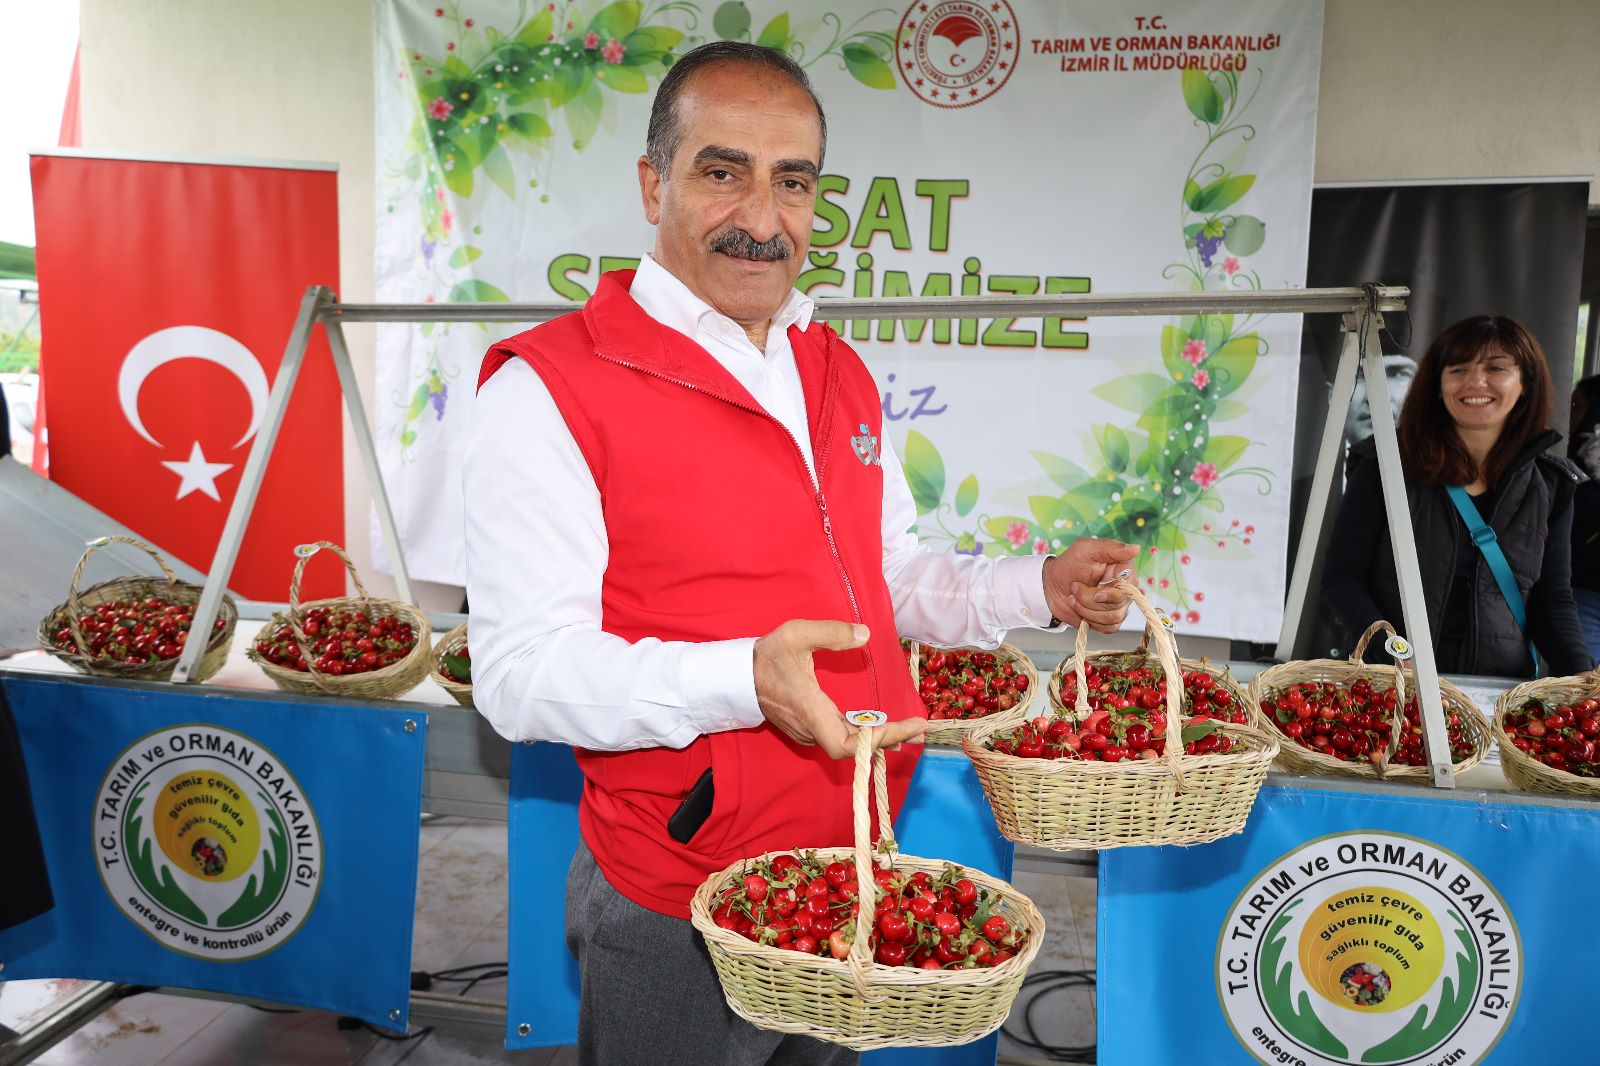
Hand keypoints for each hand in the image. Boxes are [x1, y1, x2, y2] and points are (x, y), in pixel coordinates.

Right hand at [753, 620, 927, 757]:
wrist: (737, 676)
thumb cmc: (767, 656)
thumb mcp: (796, 634)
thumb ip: (831, 633)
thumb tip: (865, 634)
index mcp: (810, 710)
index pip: (846, 744)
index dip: (877, 740)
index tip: (904, 725)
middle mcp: (810, 728)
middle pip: (854, 748)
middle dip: (889, 738)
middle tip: (920, 726)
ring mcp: (808, 732)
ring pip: (847, 745)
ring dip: (878, 738)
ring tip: (909, 727)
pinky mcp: (807, 729)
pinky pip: (839, 738)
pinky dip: (863, 735)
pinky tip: (881, 726)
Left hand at [1043, 538, 1139, 632]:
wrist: (1051, 586)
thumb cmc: (1068, 564)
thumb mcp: (1085, 549)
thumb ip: (1111, 548)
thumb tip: (1136, 549)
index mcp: (1123, 570)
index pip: (1130, 586)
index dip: (1112, 592)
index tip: (1097, 590)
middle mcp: (1124, 589)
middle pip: (1119, 604)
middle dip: (1090, 599)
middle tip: (1075, 588)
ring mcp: (1118, 606)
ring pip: (1113, 618)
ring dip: (1086, 609)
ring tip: (1073, 597)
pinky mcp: (1109, 620)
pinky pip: (1107, 628)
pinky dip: (1089, 620)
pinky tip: (1079, 608)